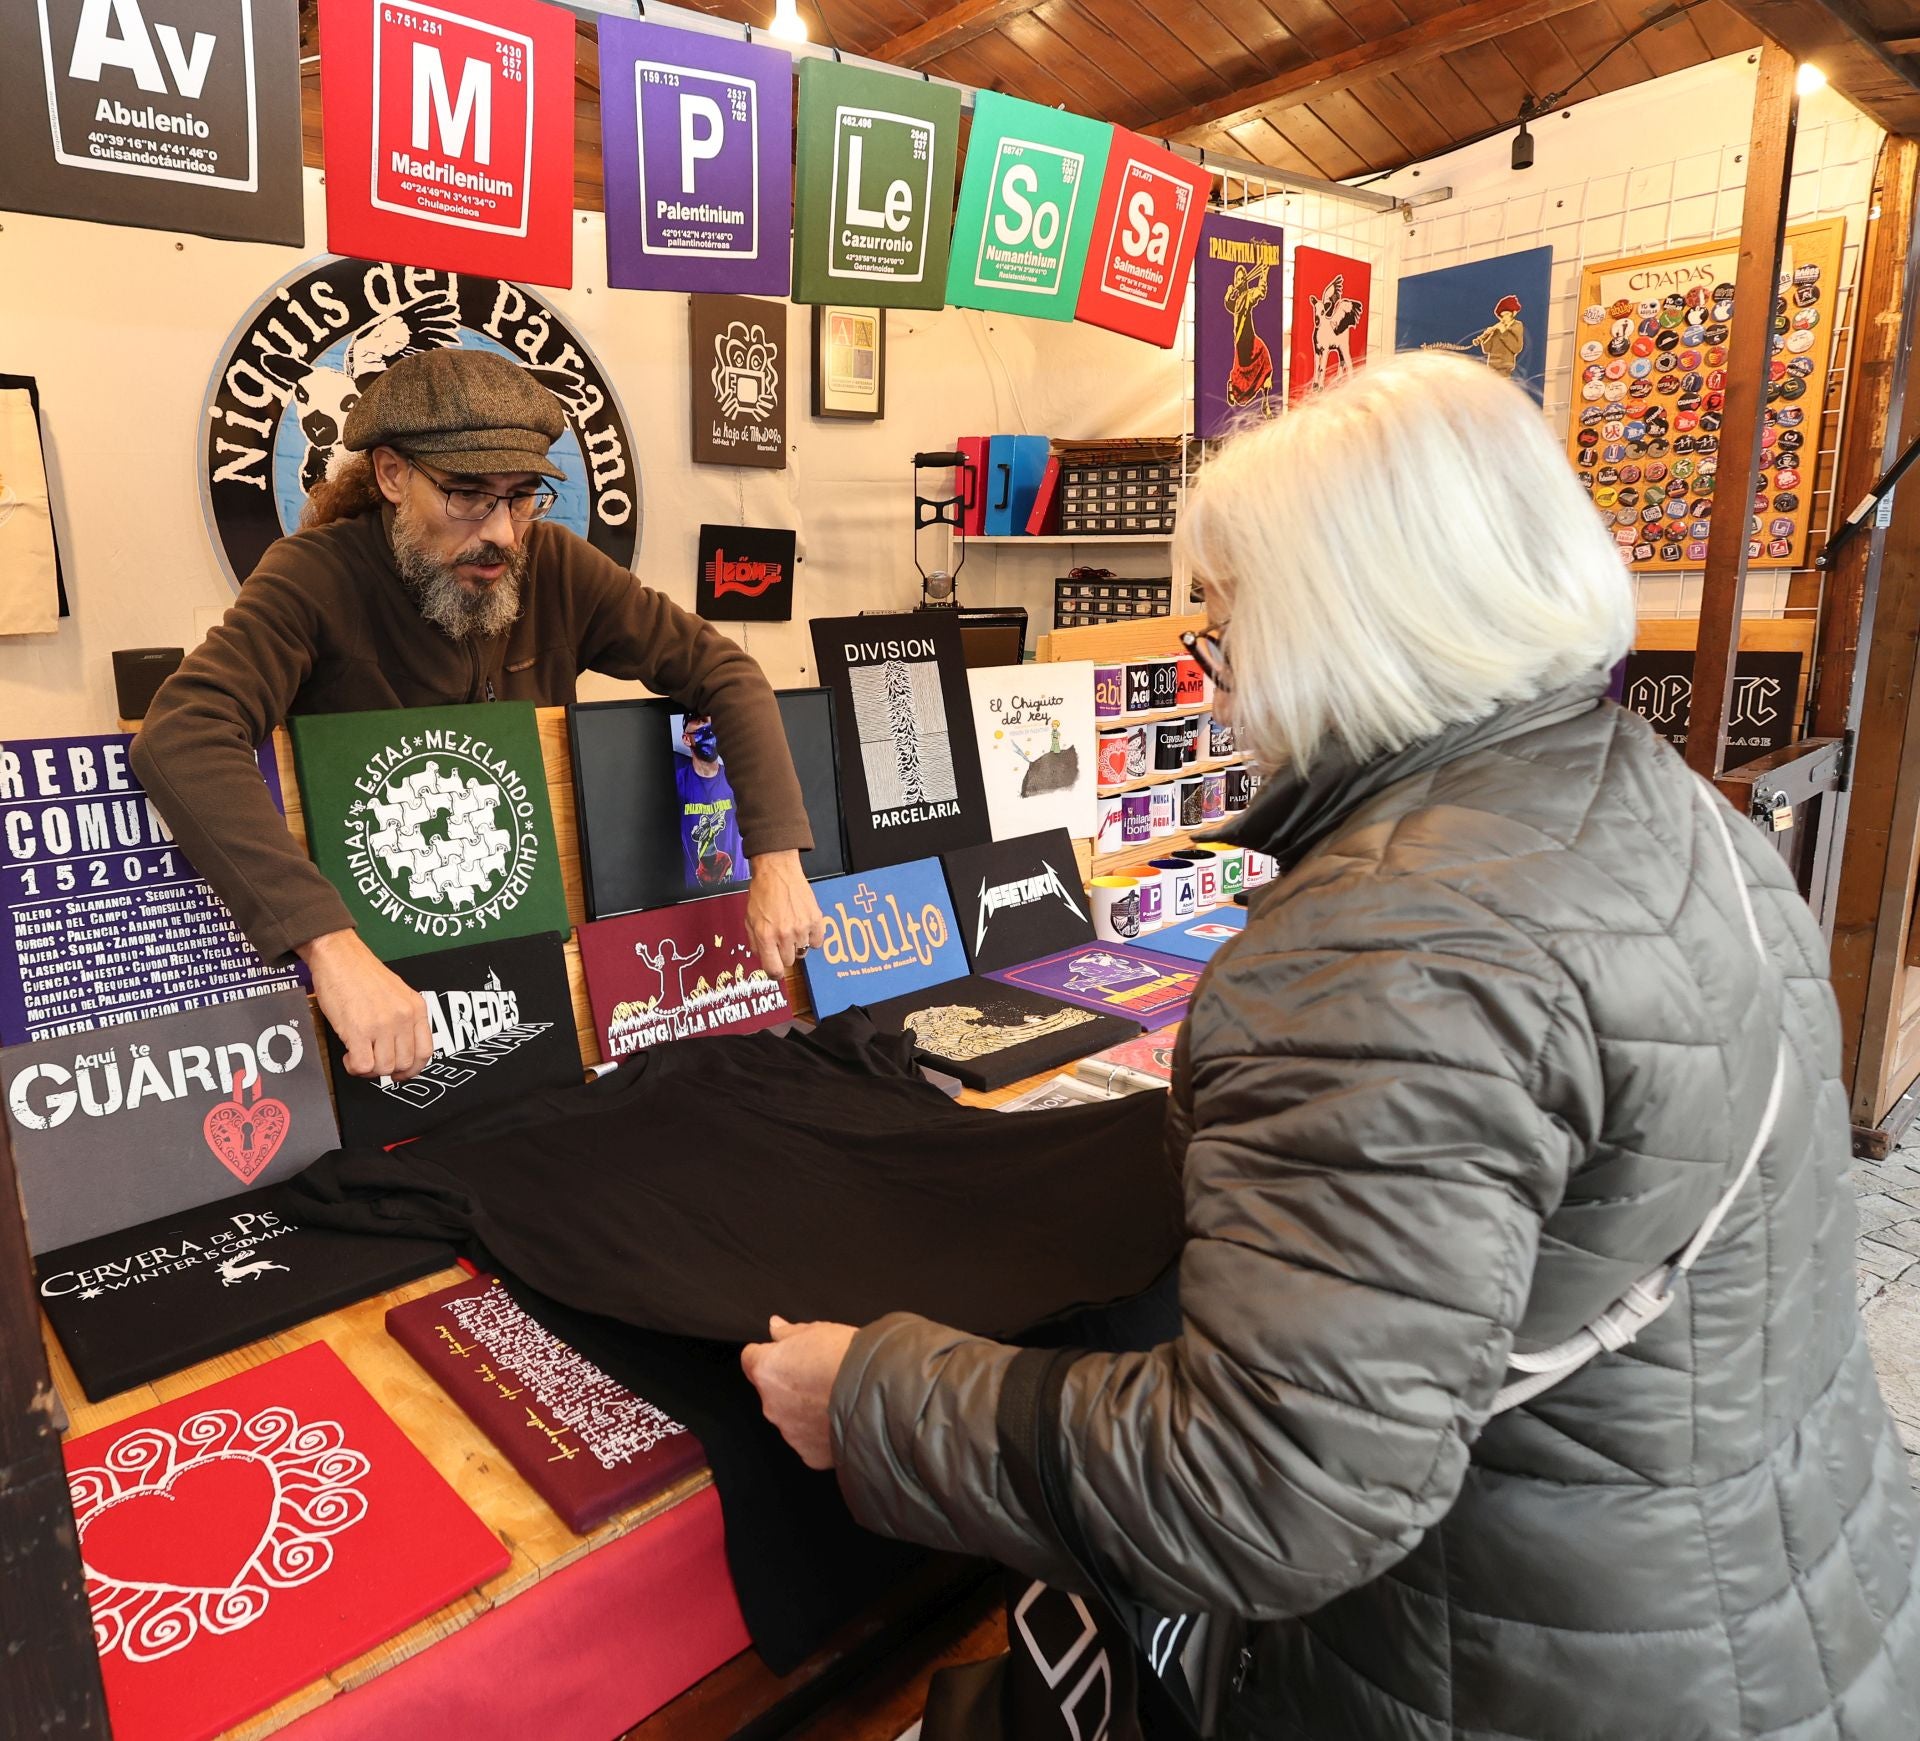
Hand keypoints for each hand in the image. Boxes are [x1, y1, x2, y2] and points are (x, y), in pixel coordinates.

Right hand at [299, 928, 433, 1081]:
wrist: (339, 956)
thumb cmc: (361, 973)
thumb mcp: (397, 993)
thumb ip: (404, 1018)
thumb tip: (402, 1048)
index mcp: (416, 1008)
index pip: (425, 1052)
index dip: (412, 1069)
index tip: (401, 1072)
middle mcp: (403, 1017)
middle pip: (403, 1064)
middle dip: (386, 1070)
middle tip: (372, 1061)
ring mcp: (382, 1024)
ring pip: (383, 1068)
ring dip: (368, 1069)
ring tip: (358, 1055)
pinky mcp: (358, 1030)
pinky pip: (363, 1066)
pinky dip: (354, 1067)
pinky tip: (349, 1054)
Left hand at [741, 1315, 856, 1470]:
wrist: (878, 1394)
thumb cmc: (849, 1359)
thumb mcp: (818, 1331)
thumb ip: (789, 1332)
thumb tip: (775, 1326)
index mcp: (767, 1370)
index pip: (751, 1358)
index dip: (768, 1354)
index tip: (783, 1353)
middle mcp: (771, 1404)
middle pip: (771, 1391)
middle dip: (789, 1384)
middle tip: (819, 1375)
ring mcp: (789, 1432)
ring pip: (790, 1417)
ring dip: (804, 1409)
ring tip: (835, 1397)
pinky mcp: (809, 1453)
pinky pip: (809, 1440)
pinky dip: (820, 1432)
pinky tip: (840, 1419)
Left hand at [745, 849, 825, 978]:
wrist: (778, 871)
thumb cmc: (761, 893)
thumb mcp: (749, 919)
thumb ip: (755, 942)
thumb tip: (764, 959)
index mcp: (765, 935)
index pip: (774, 969)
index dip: (775, 974)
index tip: (776, 972)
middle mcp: (784, 934)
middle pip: (789, 961)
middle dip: (784, 954)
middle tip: (782, 940)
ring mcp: (802, 927)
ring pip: (803, 951)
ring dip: (797, 944)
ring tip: (792, 928)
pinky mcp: (815, 919)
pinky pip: (818, 942)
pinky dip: (812, 938)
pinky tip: (805, 927)